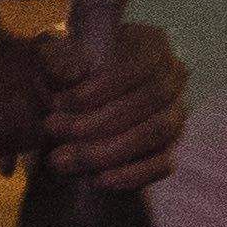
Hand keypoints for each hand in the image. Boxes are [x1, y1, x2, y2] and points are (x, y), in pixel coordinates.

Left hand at [0, 0, 190, 189]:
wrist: (72, 105)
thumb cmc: (69, 71)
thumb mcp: (57, 56)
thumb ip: (58, 59)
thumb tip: (71, 73)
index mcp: (152, 45)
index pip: (139, 65)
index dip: (103, 85)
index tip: (63, 101)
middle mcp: (172, 78)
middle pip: (146, 101)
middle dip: (95, 121)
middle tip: (51, 130)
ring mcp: (175, 114)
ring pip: (153, 133)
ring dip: (106, 150)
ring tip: (61, 161)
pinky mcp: (169, 148)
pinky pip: (162, 164)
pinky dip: (132, 175)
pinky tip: (98, 181)